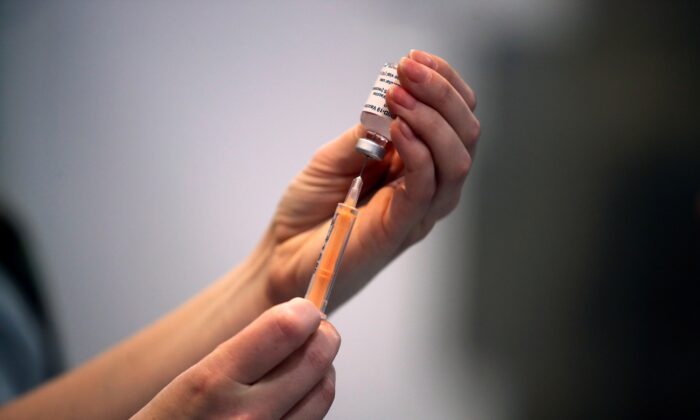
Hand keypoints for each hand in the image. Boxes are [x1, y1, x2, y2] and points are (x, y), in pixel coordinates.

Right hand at [132, 298, 339, 418]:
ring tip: (302, 363)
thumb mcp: (191, 381)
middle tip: (314, 328)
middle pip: (316, 356)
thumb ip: (244, 351)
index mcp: (212, 382)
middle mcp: (246, 416)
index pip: (286, 328)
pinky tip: (295, 395)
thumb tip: (298, 320)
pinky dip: (312, 400)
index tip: (304, 308)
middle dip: (322, 334)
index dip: (305, 311)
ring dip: (322, 368)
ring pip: (324, 390)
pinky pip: (313, 419)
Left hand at [265, 50, 479, 306]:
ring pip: (457, 161)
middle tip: (408, 71)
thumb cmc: (310, 209)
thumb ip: (367, 132)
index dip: (443, 83)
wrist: (283, 258)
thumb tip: (392, 98)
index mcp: (416, 164)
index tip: (414, 59)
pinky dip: (417, 152)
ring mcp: (418, 210)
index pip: (454, 117)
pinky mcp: (401, 229)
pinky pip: (426, 189)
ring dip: (432, 119)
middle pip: (466, 134)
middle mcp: (427, 185)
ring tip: (399, 97)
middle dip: (442, 94)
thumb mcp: (336, 156)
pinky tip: (397, 129)